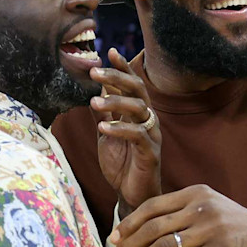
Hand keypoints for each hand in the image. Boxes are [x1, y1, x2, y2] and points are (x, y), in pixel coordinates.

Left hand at [89, 48, 160, 210]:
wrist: (130, 195)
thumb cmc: (122, 164)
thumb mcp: (106, 135)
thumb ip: (103, 114)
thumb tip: (94, 90)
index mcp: (138, 113)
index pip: (132, 84)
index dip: (123, 68)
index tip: (109, 52)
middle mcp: (148, 120)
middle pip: (138, 90)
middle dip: (117, 77)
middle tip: (94, 71)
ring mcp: (152, 136)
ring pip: (139, 109)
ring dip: (115, 102)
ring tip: (94, 101)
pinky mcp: (150, 153)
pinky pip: (138, 135)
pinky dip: (120, 129)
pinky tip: (103, 128)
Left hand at [107, 184, 246, 246]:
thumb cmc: (231, 225)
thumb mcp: (208, 206)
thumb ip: (180, 210)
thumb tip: (142, 226)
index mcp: (194, 193)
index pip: (152, 206)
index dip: (129, 223)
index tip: (113, 238)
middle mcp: (200, 208)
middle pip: (153, 227)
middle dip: (128, 246)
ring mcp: (210, 229)